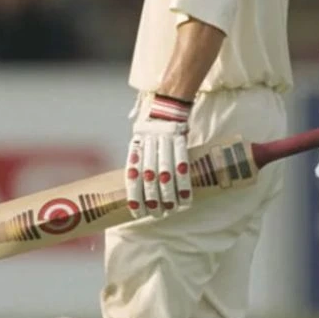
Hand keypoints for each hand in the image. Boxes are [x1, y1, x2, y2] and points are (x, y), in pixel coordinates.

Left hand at [126, 95, 193, 218]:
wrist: (168, 102)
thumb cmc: (153, 127)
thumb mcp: (140, 140)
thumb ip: (139, 159)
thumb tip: (139, 186)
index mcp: (136, 146)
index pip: (132, 175)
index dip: (134, 195)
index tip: (137, 212)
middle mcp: (147, 144)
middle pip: (148, 177)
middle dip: (152, 199)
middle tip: (157, 215)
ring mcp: (164, 141)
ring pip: (164, 172)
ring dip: (168, 195)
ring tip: (172, 210)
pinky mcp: (180, 139)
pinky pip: (182, 163)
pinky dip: (184, 182)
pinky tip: (186, 197)